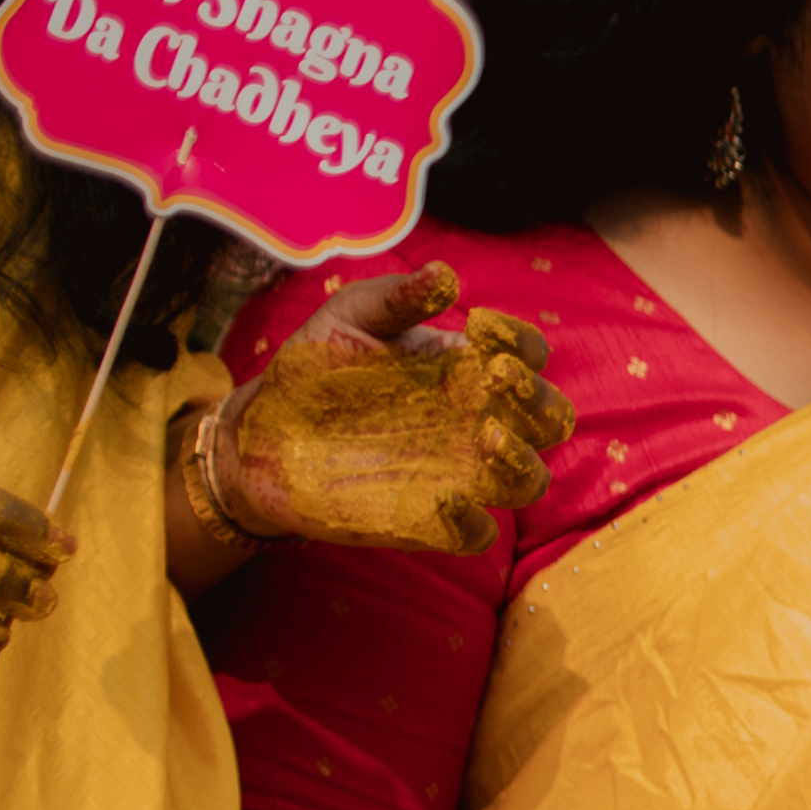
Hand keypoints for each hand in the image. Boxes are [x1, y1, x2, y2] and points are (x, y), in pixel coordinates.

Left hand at [214, 267, 573, 552]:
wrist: (262, 434)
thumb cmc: (314, 367)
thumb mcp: (350, 317)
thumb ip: (398, 298)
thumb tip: (446, 275)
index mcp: (465, 368)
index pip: (527, 355)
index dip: (521, 344)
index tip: (482, 328)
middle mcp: (474, 420)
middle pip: (548, 421)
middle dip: (540, 402)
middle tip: (499, 379)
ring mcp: (458, 473)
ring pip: (528, 481)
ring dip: (523, 462)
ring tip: (488, 439)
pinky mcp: (429, 521)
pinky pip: (478, 534)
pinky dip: (475, 522)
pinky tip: (445, 498)